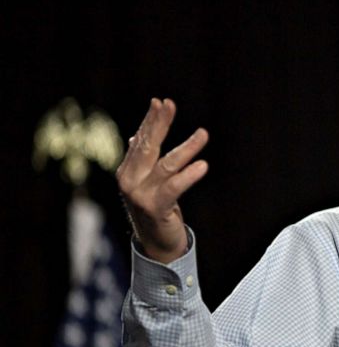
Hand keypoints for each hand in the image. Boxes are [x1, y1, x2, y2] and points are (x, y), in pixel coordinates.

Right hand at [116, 98, 208, 262]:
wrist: (157, 243)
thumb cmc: (155, 208)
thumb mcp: (147, 182)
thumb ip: (142, 160)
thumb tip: (137, 136)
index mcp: (127, 171)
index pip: (140, 141)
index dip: (150, 121)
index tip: (161, 102)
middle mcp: (130, 181)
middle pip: (148, 147)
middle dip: (159, 124)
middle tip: (170, 105)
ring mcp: (140, 195)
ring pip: (167, 165)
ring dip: (187, 148)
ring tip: (203, 134)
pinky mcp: (155, 208)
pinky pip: (174, 187)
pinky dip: (189, 176)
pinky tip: (203, 165)